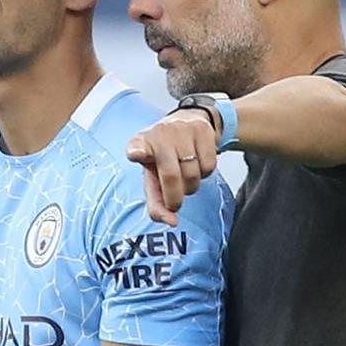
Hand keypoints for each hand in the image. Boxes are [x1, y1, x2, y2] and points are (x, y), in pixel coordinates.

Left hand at [126, 110, 217, 225]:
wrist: (186, 123)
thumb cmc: (164, 156)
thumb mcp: (153, 176)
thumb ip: (157, 203)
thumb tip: (172, 222)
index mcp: (140, 143)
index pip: (136, 147)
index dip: (137, 151)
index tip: (136, 154)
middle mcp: (160, 133)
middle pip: (171, 175)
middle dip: (174, 198)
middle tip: (174, 203)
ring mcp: (182, 130)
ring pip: (193, 173)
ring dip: (191, 186)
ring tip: (185, 178)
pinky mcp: (202, 130)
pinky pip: (209, 166)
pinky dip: (205, 174)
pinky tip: (197, 165)